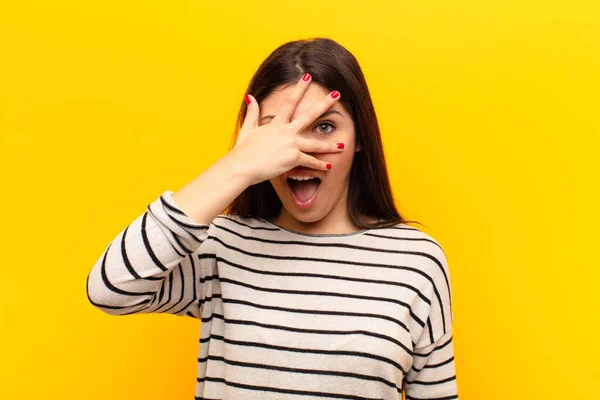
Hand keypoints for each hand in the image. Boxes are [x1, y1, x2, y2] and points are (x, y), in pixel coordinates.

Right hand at [228, 74, 343, 185]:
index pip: (290, 102)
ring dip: (330, 145)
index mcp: (276, 124)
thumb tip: (250, 97)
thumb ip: (252, 113)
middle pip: (309, 115)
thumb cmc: (242, 151)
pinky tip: (329, 166)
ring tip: (343, 146)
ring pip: (315, 143)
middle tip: (337, 95)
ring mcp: (290, 144)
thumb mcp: (247, 129)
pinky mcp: (292, 158)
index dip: (299, 89)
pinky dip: (319, 165)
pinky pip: (310, 161)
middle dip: (324, 104)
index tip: (308, 77)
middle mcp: (286, 131)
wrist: (241, 167)